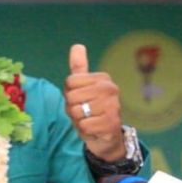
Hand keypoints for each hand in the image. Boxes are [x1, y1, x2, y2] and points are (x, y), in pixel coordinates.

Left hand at [64, 44, 125, 160]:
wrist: (106, 136)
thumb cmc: (91, 109)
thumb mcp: (83, 87)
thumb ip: (79, 67)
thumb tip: (77, 46)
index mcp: (102, 78)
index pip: (69, 82)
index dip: (69, 94)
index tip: (80, 99)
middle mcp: (110, 89)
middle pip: (71, 96)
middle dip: (72, 108)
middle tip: (84, 112)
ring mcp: (112, 106)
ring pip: (76, 111)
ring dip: (78, 120)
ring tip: (89, 120)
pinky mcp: (110, 123)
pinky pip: (83, 125)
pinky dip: (84, 130)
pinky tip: (94, 129)